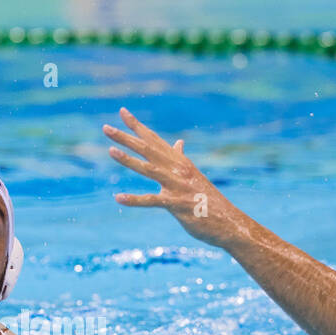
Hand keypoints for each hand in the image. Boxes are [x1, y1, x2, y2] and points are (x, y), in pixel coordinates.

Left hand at [104, 108, 239, 246]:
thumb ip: (182, 159)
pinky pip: (153, 201)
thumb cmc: (209, 201)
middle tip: (106, 127)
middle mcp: (178, 170)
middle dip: (126, 138)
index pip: (155, 139)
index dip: (138, 126)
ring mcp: (177, 186)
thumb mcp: (194, 176)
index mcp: (180, 162)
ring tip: (110, 151)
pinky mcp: (177, 205)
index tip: (122, 111)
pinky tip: (118, 198)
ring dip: (129, 160)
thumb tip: (178, 143)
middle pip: (148, 149)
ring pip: (149, 169)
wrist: (229, 223)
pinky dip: (135, 199)